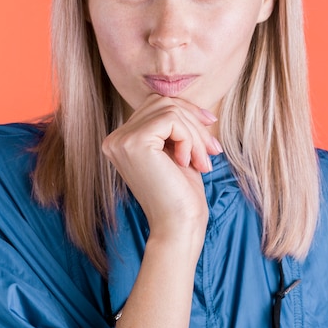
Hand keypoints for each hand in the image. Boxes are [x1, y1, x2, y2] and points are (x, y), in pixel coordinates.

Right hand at [102, 95, 222, 249]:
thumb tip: (189, 101)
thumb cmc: (181, 194)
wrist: (178, 227)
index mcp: (121, 140)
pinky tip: (190, 163)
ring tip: (204, 161)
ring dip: (195, 133)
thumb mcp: (176, 150)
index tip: (210, 127)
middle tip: (212, 150)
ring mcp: (121, 140)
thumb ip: (173, 125)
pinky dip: (189, 138)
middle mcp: (114, 138)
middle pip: (162, 102)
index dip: (186, 112)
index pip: (155, 105)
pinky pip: (171, 120)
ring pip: (169, 109)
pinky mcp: (135, 142)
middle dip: (193, 121)